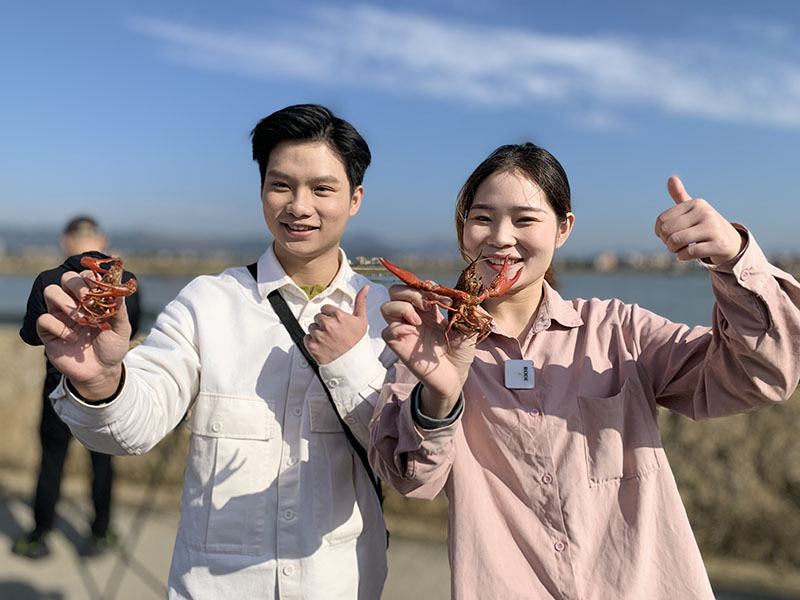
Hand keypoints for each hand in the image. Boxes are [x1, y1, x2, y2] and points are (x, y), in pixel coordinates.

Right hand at [36, 271, 130, 398]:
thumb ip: (119, 308)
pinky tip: (72, 338)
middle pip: (66, 278)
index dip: (91, 278)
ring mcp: (59, 315)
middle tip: (88, 300)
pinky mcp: (49, 331)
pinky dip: (59, 326)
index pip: (85, 275)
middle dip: (77, 285)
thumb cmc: (111, 346)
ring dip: (66, 302)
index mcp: (91, 298)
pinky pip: (44, 319)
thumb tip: (119, 288)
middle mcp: (73, 302)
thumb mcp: (121, 327)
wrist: (102, 371)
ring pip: (51, 291)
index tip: (100, 290)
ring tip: (81, 319)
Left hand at [305, 285, 369, 364]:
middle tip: (333, 333)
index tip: (336, 323)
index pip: (325, 308)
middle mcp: (328, 325)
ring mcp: (319, 335)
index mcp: (339, 316)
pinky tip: (323, 346)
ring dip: (317, 332)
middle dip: (324, 324)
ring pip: (311, 327)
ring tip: (328, 340)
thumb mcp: (362, 321)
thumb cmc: (357, 343)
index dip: (330, 316)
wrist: (353, 364)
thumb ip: (361, 302)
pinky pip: (306, 338)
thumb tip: (365, 287)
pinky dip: (312, 342)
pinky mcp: (312, 346)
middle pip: (318, 317)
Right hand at [380, 285, 475, 417]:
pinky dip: (397, 328)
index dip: (427, 287)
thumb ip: (467, 310)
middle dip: (410, 293)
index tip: (446, 301)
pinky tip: (413, 332)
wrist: (456, 375)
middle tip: (427, 306)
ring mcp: (405, 330)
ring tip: (419, 322)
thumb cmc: (461, 351)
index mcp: (428, 309)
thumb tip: (467, 296)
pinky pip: (386, 331)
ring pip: (386, 307)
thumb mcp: (468, 326)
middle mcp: (413, 316)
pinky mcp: (399, 346)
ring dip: (402, 308)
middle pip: (395, 291)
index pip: (415, 286)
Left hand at [655, 176, 743, 264]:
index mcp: (696, 203)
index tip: (667, 236)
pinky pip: (689, 253)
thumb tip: (671, 178)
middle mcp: (705, 213)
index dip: (659, 232)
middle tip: (673, 245)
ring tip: (677, 250)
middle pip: (667, 231)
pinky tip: (684, 255)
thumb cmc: (705, 225)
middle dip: (666, 242)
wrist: (731, 242)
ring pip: (676, 241)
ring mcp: (713, 228)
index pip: (662, 220)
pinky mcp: (718, 244)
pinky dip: (682, 257)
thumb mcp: (693, 210)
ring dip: (673, 250)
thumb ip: (680, 196)